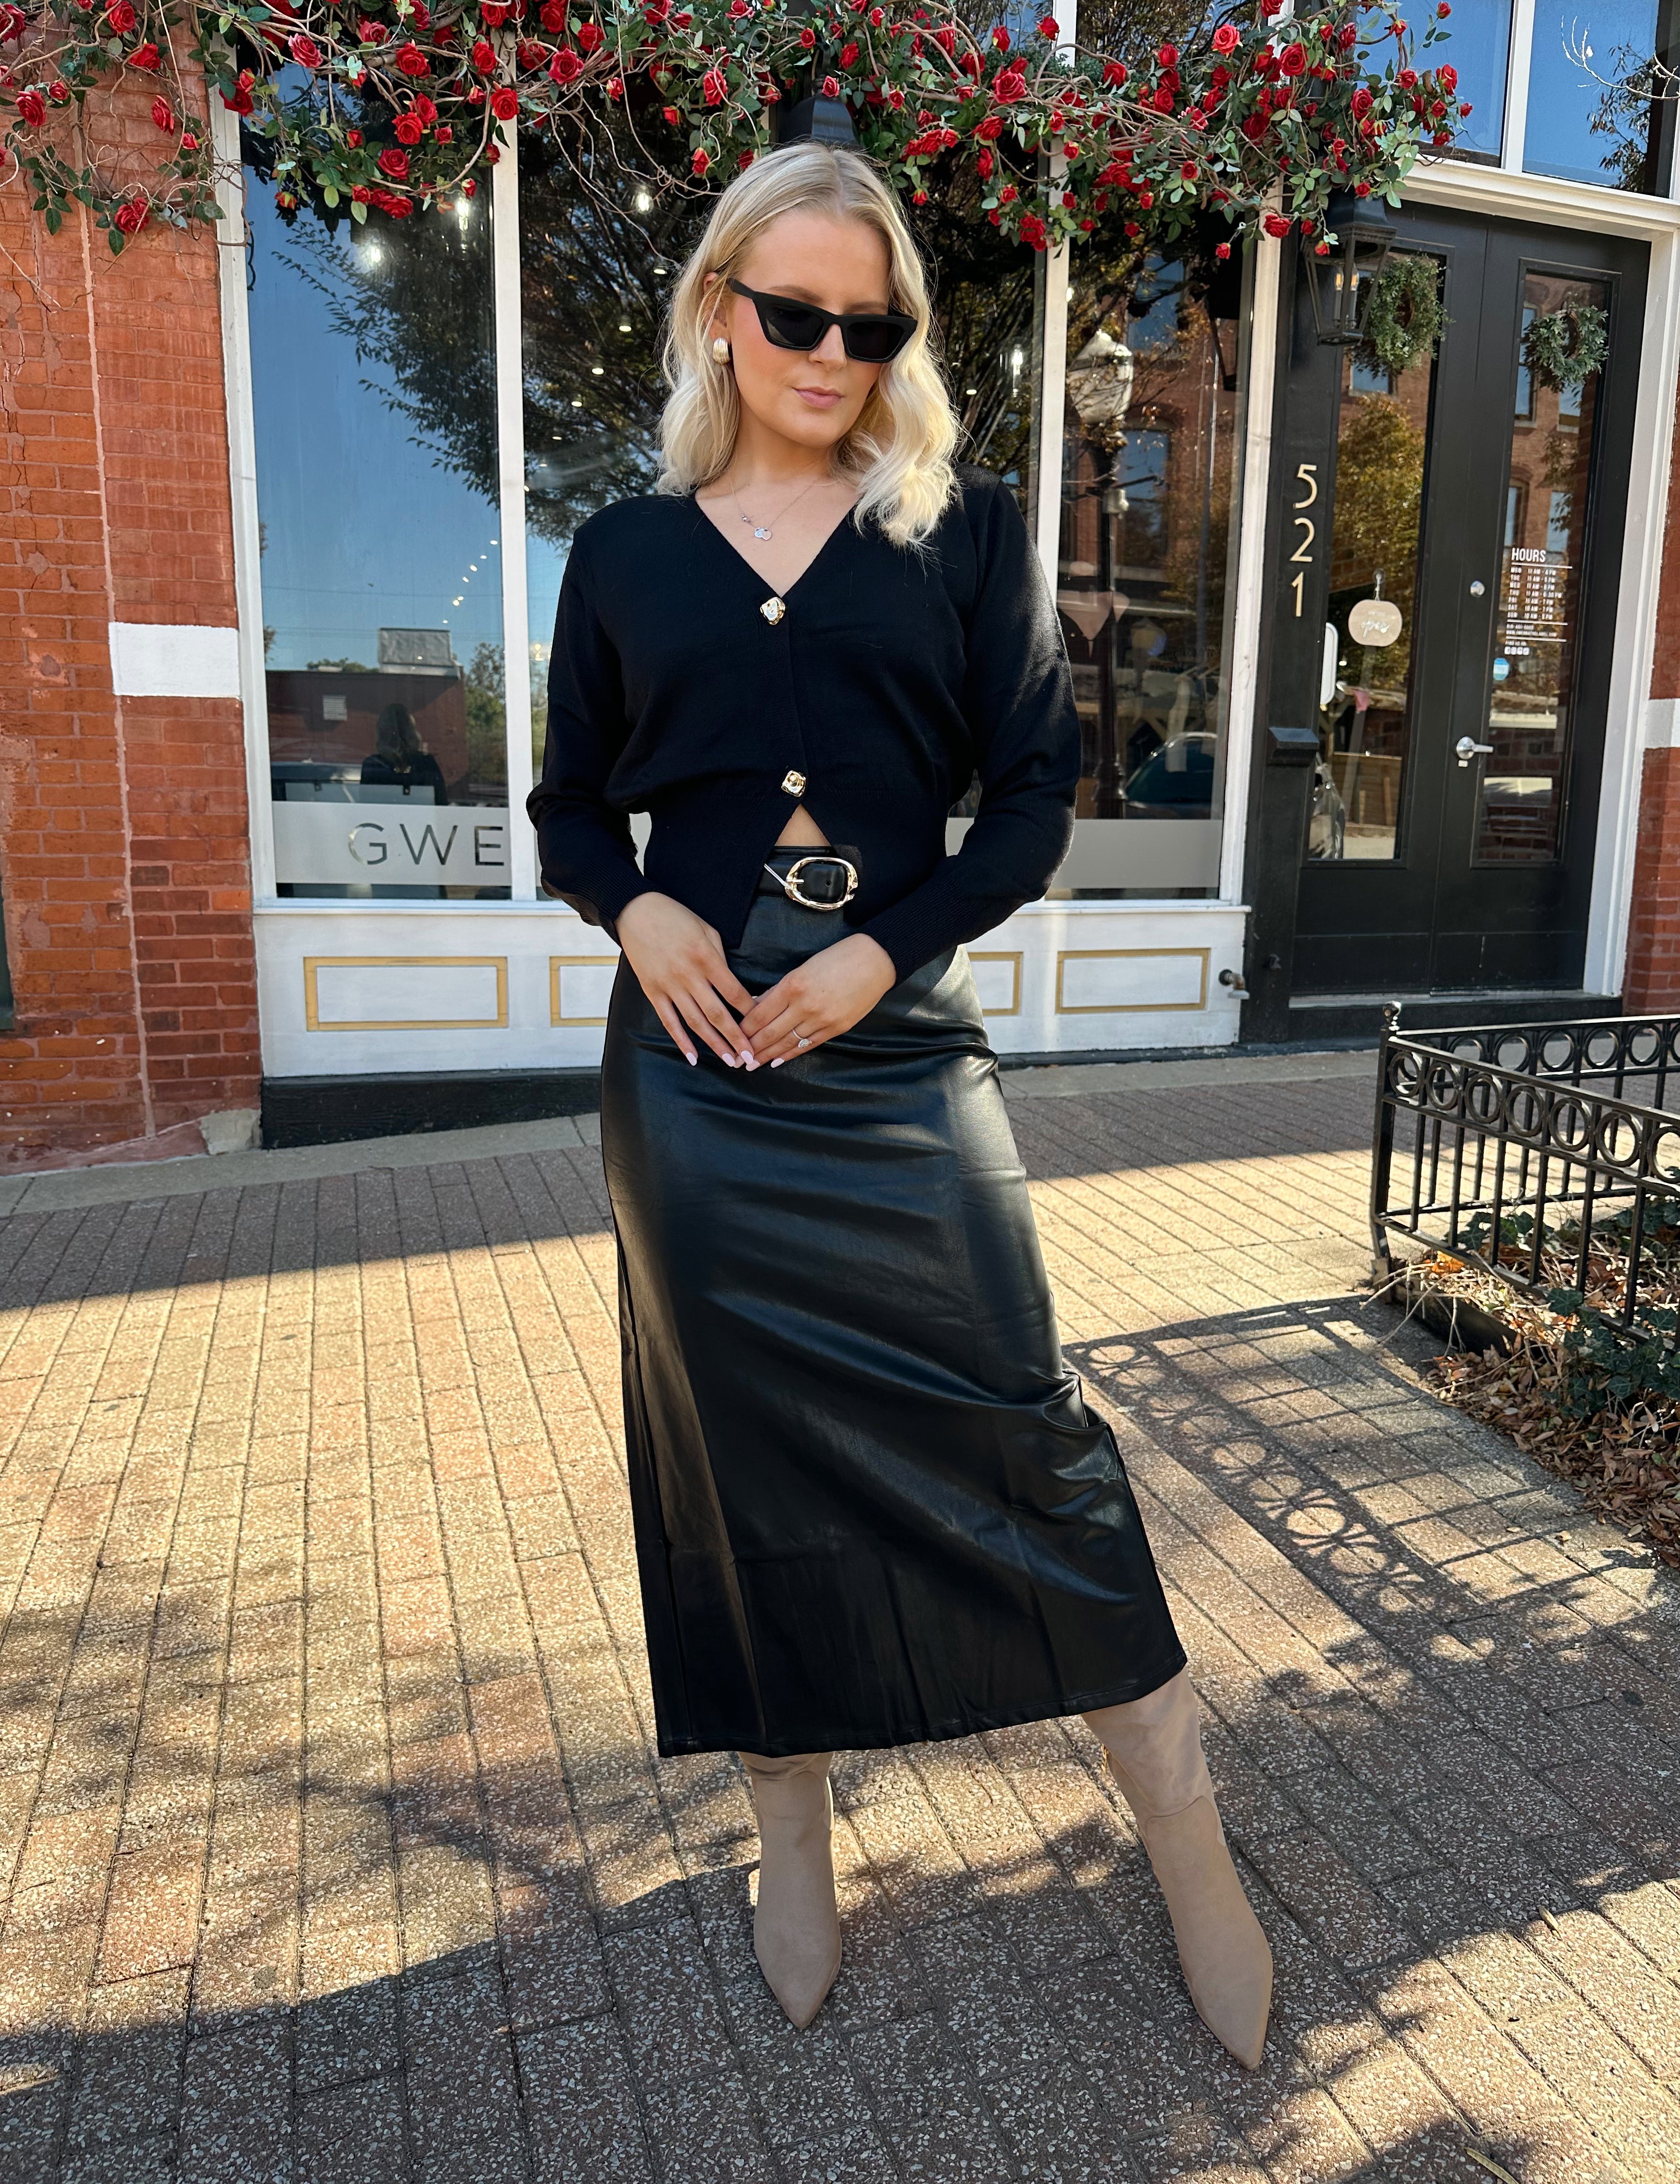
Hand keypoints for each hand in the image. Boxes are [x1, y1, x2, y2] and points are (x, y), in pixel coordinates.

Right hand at [615, 892, 757, 1068]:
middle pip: (717, 1013)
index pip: (733, 992)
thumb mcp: (706, 930)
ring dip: (714, 1044)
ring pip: (695, 1022)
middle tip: (750, 1058)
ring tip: (729, 1061)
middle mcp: (688, 975)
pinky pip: (668, 1020)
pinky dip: (681, 1040)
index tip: (762, 1027)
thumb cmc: (675, 917)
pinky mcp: (652, 991)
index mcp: (706, 957)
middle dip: (736, 1038)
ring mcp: (668, 985)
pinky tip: (692, 1057)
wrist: (635, 911)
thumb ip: (720, 958)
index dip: (750, 1012)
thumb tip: (732, 987)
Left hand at [740, 932, 896, 1065]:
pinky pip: (808, 1045)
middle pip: (771, 1032)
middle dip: (751, 1048)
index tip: (733, 1037)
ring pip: (788, 1042)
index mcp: (793, 985)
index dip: (744, 1029)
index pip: (761, 1014)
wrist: (876, 961)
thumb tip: (756, 1004)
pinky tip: (777, 1061)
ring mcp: (822, 1019)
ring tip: (752, 1065)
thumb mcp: (803, 966)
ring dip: (768, 1055)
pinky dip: (791, 1054)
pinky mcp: (837, 1028)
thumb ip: (780, 989)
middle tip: (736, 1060)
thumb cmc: (838, 957)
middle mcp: (806, 1005)